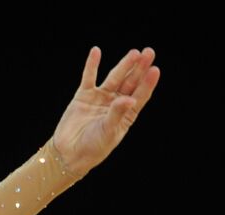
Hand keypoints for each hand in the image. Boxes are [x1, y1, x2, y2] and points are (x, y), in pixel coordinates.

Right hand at [51, 46, 160, 176]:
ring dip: (124, 65)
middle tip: (149, 53)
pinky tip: (96, 52)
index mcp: (126, 115)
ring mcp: (100, 98)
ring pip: (114, 77)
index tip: (155, 70)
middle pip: (130, 82)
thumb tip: (130, 98)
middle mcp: (115, 104)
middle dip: (139, 68)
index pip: (140, 95)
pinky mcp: (84, 95)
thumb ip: (117, 114)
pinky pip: (89, 77)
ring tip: (134, 53)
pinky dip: (92, 65)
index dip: (148, 83)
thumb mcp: (108, 132)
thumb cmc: (93, 147)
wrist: (69, 153)